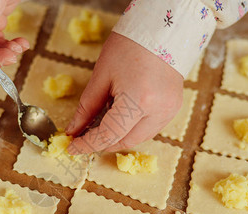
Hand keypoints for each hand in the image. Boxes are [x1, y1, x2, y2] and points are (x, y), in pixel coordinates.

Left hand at [66, 32, 182, 153]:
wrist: (162, 32)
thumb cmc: (128, 47)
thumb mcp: (101, 76)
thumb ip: (87, 107)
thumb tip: (74, 129)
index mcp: (138, 100)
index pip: (109, 134)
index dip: (88, 144)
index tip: (73, 147)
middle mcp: (157, 111)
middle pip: (124, 141)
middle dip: (102, 142)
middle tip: (85, 136)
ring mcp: (169, 112)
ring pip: (138, 139)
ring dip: (118, 137)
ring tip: (103, 123)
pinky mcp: (174, 109)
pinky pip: (149, 129)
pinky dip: (132, 129)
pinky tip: (122, 117)